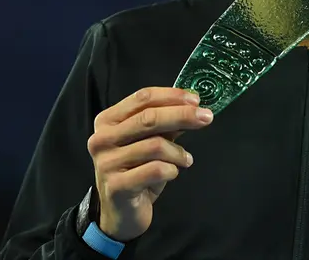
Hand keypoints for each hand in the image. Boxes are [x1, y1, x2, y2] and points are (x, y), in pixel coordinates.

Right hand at [86, 87, 212, 241]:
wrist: (121, 212)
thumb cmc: (137, 170)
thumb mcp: (151, 142)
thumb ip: (167, 124)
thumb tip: (193, 107)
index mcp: (108, 121)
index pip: (142, 98)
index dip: (171, 96)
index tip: (196, 100)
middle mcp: (102, 139)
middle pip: (148, 118)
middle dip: (182, 115)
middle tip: (206, 117)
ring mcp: (106, 163)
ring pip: (155, 145)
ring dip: (178, 152)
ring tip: (185, 159)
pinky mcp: (116, 186)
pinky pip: (155, 170)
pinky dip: (171, 170)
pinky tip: (172, 173)